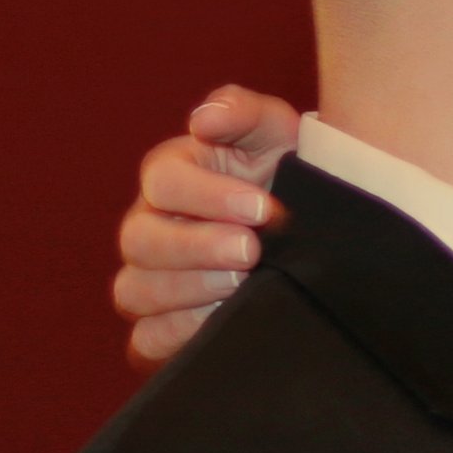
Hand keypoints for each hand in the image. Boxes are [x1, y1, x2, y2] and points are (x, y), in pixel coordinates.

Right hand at [113, 85, 300, 367]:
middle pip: (140, 240)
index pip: (163, 181)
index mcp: (169, 177)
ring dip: (190, 292)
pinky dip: (179, 334)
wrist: (316, 233)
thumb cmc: (289, 177)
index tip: (263, 209)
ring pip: (135, 291)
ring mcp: (149, 281)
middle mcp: (148, 228)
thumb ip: (242, 111)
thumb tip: (203, 120)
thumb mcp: (277, 133)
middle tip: (252, 252)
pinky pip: (146, 340)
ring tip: (242, 287)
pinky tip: (224, 322)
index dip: (209, 196)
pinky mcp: (161, 330)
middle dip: (198, 247)